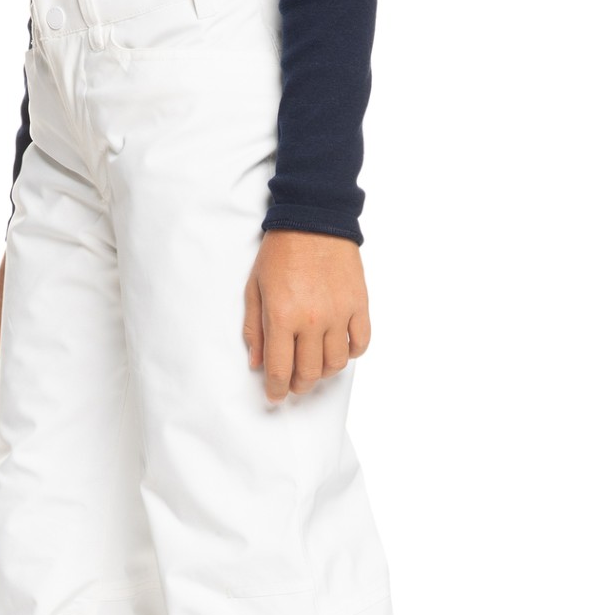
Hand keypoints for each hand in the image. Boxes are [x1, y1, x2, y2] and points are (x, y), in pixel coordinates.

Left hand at [244, 231, 370, 406]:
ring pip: (335, 364)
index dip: (276, 389)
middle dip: (298, 385)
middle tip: (293, 383)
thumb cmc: (281, 252)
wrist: (314, 219)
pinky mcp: (358, 304)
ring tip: (315, 365)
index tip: (275, 395)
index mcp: (282, 316)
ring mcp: (339, 313)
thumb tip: (258, 363)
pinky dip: (351, 353)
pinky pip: (360, 342)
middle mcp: (312, 320)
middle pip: (309, 373)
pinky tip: (339, 348)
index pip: (280, 369)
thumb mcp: (255, 288)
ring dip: (323, 372)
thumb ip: (255, 329)